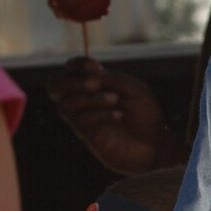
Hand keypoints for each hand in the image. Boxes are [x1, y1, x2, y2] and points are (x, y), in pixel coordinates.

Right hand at [46, 57, 184, 174]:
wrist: (155, 146)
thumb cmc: (146, 116)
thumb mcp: (135, 90)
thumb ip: (113, 79)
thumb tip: (93, 70)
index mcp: (93, 85)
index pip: (70, 70)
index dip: (77, 64)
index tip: (94, 66)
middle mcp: (82, 101)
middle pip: (54, 87)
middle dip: (71, 81)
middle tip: (96, 83)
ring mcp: (82, 120)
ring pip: (65, 105)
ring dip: (91, 99)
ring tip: (114, 100)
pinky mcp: (87, 137)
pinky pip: (79, 122)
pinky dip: (99, 115)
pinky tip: (118, 116)